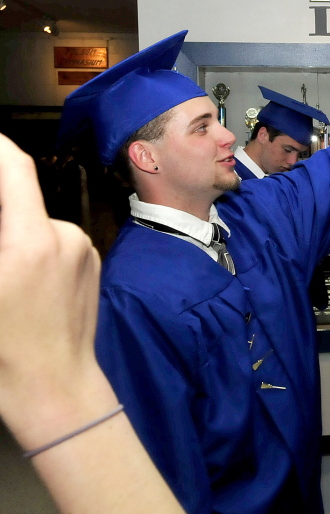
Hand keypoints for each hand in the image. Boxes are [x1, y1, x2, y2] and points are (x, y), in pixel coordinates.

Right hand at [0, 133, 104, 439]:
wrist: (57, 390)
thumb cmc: (4, 351)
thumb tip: (3, 210)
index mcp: (33, 239)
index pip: (14, 168)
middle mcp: (66, 237)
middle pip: (19, 199)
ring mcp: (84, 251)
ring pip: (34, 223)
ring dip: (10, 231)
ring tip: (3, 274)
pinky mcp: (91, 266)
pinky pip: (53, 242)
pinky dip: (29, 246)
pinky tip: (14, 279)